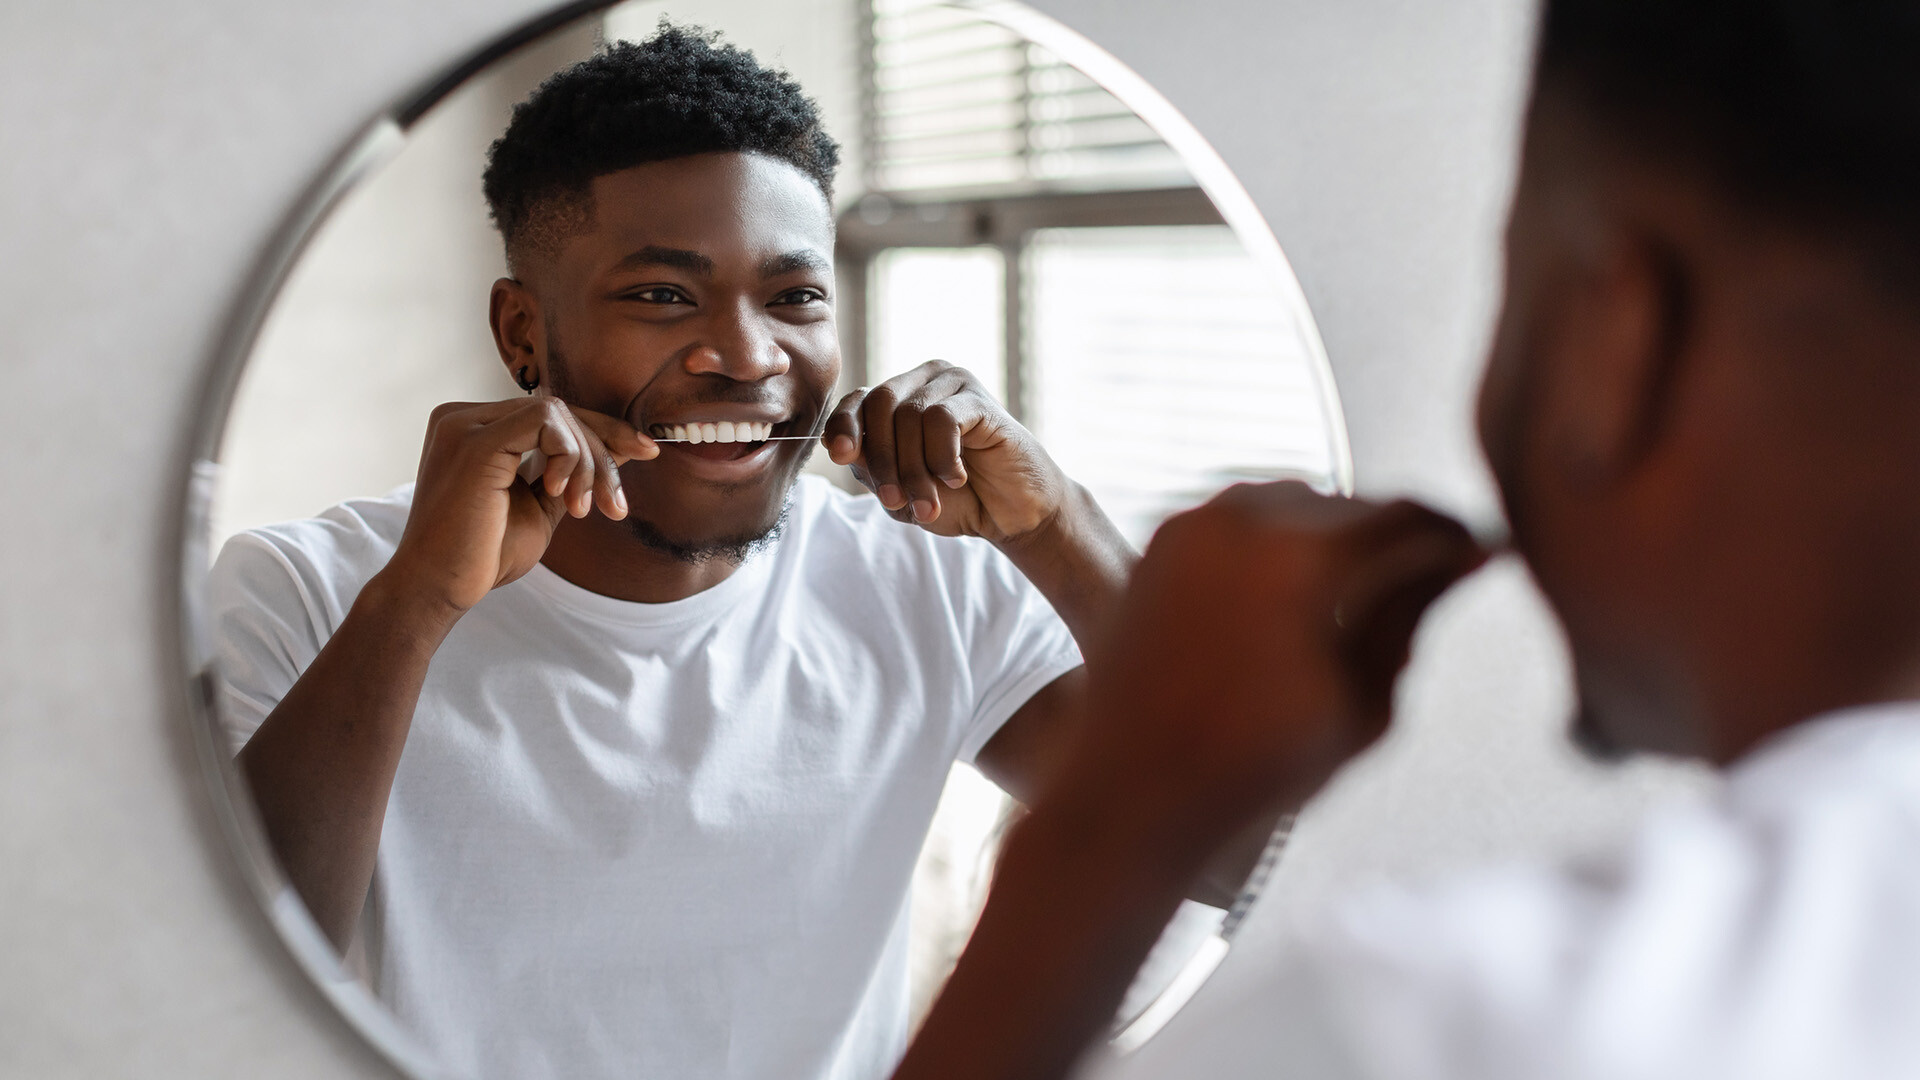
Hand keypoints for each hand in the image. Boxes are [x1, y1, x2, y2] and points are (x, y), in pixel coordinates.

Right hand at [381, 396, 656, 615]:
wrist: (440, 590)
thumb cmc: (485, 555)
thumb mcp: (542, 506)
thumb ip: (572, 472)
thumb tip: (622, 446)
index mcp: (476, 428)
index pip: (552, 415)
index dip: (604, 431)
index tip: (646, 453)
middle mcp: (465, 417)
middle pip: (560, 411)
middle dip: (602, 454)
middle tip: (616, 506)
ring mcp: (465, 424)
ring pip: (557, 413)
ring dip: (588, 461)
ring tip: (585, 510)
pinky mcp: (474, 442)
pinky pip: (544, 421)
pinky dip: (568, 455)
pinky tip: (563, 496)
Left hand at [823, 361, 1065, 543]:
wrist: (1009, 515)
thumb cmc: (956, 500)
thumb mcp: (900, 490)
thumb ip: (870, 466)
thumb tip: (841, 447)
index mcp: (898, 400)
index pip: (857, 400)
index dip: (843, 426)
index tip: (840, 457)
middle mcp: (923, 382)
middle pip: (880, 406)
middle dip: (883, 460)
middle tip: (894, 501)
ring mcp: (953, 384)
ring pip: (910, 416)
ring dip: (914, 470)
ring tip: (928, 503)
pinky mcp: (979, 398)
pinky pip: (942, 420)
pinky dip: (942, 458)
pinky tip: (956, 479)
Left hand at [1079, 482, 1487, 841]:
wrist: (1131, 790)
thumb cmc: (1253, 766)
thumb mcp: (1364, 705)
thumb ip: (1411, 620)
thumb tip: (1457, 564)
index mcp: (1303, 559)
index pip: (1407, 518)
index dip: (1453, 536)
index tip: (1478, 558)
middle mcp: (1244, 522)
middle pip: (1352, 505)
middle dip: (1395, 536)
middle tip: (1431, 576)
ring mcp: (1194, 525)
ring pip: (1295, 503)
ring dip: (1336, 534)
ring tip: (1362, 590)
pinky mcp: (1162, 542)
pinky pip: (1242, 519)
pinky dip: (1278, 541)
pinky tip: (1295, 593)